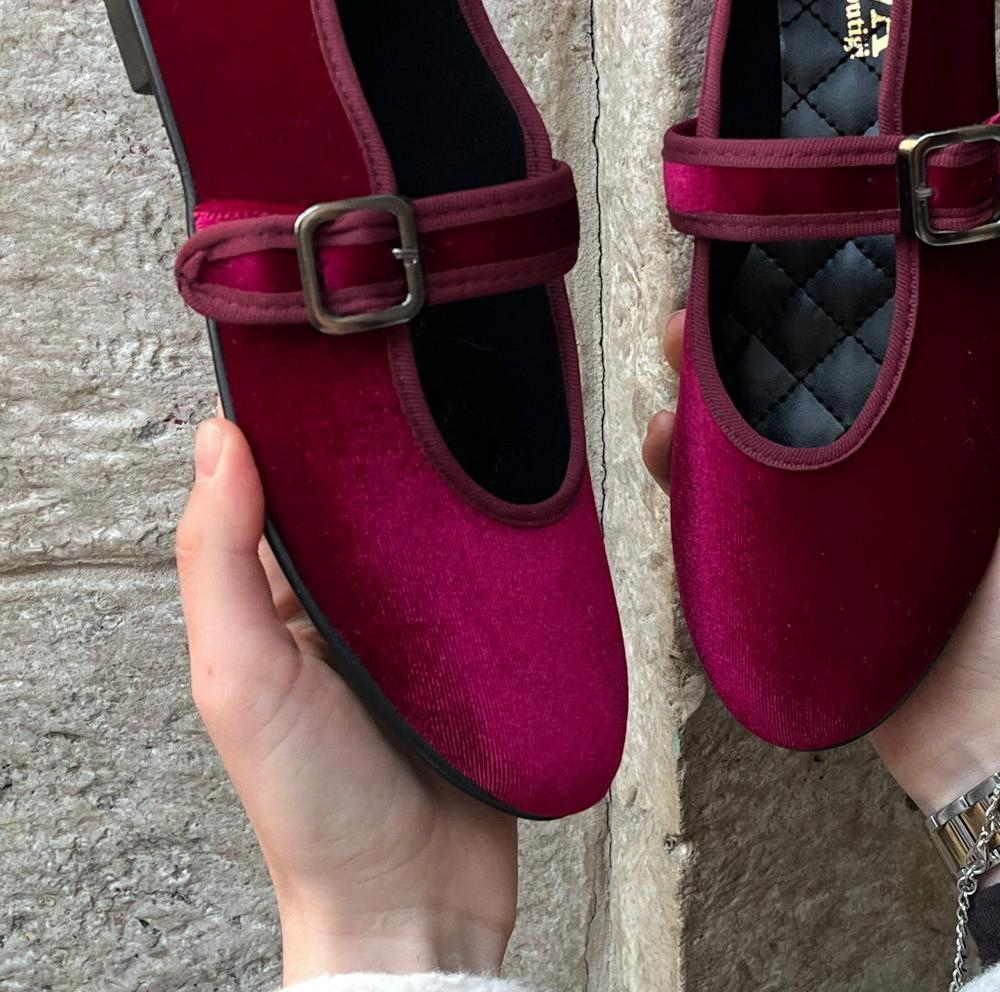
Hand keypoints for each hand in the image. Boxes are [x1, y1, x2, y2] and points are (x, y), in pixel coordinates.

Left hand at [176, 417, 516, 983]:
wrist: (419, 904)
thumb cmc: (314, 809)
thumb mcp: (241, 678)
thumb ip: (218, 563)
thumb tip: (215, 442)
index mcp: (275, 602)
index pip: (279, 488)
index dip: (294, 426)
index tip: (323, 361)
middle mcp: (342, 605)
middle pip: (364, 499)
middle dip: (386, 447)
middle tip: (418, 377)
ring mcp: (415, 626)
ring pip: (432, 528)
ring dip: (449, 490)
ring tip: (476, 424)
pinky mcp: (479, 648)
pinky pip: (488, 572)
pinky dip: (499, 539)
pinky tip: (517, 501)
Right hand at [643, 239, 999, 879]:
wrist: (982, 729)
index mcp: (924, 417)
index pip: (858, 333)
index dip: (813, 287)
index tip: (778, 248)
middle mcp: (861, 452)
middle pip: (780, 374)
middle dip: (728, 334)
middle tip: (695, 311)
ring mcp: (813, 507)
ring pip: (735, 433)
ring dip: (693, 395)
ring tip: (673, 374)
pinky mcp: (776, 559)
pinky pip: (714, 509)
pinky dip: (680, 473)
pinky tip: (667, 448)